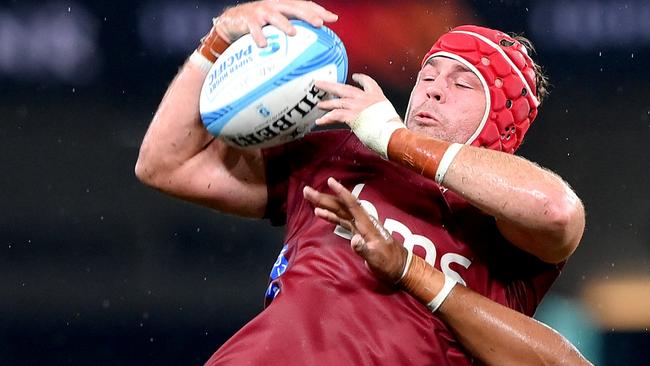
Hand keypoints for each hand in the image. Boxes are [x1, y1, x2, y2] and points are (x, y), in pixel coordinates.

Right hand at [215, 0, 337, 46]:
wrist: (232, 21)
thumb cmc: (260, 23)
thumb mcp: (277, 22)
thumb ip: (293, 25)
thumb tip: (314, 38)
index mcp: (283, 5)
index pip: (304, 5)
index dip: (319, 11)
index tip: (333, 19)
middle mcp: (274, 5)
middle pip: (294, 7)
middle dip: (307, 15)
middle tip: (319, 24)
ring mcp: (261, 11)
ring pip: (275, 16)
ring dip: (284, 24)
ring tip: (293, 33)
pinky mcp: (248, 20)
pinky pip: (254, 29)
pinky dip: (259, 36)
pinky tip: (264, 45)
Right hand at [303, 177, 407, 282]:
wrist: (398, 266)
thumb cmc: (389, 263)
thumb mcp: (376, 259)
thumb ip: (364, 250)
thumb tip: (354, 240)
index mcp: (367, 225)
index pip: (352, 205)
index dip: (341, 192)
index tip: (330, 181)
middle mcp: (362, 222)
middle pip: (341, 206)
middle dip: (324, 197)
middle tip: (307, 190)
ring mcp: (359, 227)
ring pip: (339, 211)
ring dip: (325, 204)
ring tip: (310, 197)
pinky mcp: (357, 232)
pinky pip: (341, 220)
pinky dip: (330, 215)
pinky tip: (319, 212)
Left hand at [315, 73, 390, 125]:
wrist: (393, 134)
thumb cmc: (392, 129)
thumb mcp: (388, 114)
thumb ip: (378, 112)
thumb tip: (375, 119)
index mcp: (377, 96)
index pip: (368, 83)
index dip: (361, 79)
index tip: (355, 76)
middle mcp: (366, 98)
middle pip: (345, 88)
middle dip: (331, 85)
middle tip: (319, 83)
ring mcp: (358, 106)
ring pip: (338, 101)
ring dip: (327, 103)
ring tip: (320, 104)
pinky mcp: (352, 116)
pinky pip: (335, 116)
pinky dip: (326, 119)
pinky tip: (320, 121)